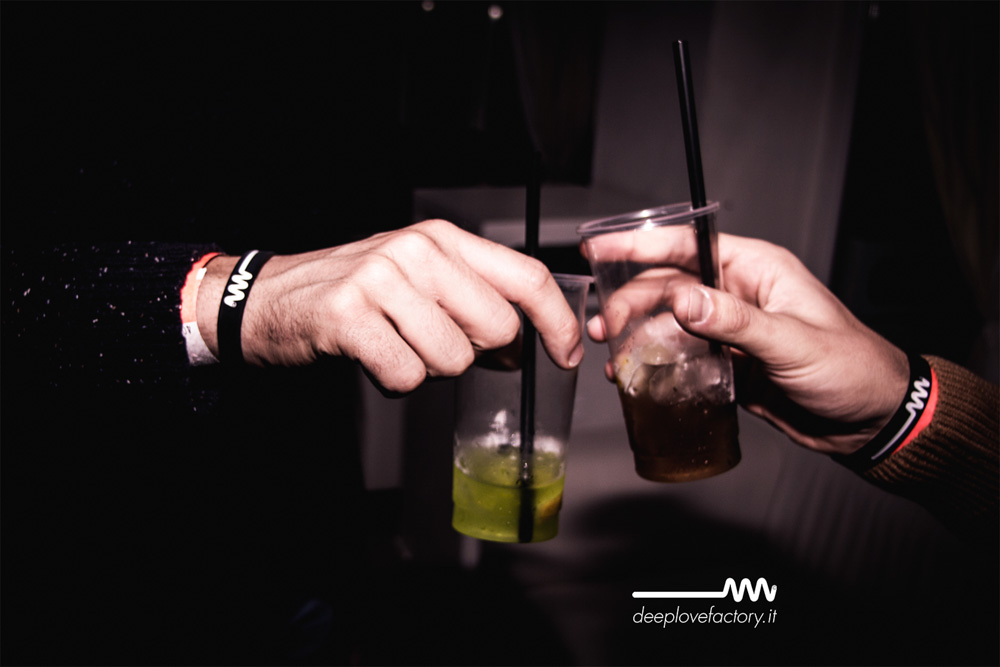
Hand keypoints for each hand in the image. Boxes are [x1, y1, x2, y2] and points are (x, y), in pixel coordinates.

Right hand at [199, 219, 584, 392]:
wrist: (269, 297)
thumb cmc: (354, 292)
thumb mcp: (418, 278)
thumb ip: (472, 299)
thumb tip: (524, 346)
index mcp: (443, 239)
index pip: (527, 276)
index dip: (558, 320)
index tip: (569, 353)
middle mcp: (417, 251)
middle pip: (498, 327)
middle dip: (477, 355)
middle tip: (435, 344)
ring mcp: (382, 280)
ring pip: (454, 359)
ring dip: (429, 370)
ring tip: (396, 346)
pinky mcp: (350, 316)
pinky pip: (407, 376)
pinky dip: (394, 382)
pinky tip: (372, 358)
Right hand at [585, 233, 908, 454]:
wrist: (869, 421)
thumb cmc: (851, 369)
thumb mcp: (793, 342)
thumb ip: (736, 322)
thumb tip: (683, 301)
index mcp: (756, 270)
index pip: (687, 245)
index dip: (639, 244)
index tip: (597, 245)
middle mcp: (737, 294)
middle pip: (667, 286)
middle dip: (628, 302)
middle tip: (601, 327)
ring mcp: (729, 330)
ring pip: (667, 324)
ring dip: (636, 336)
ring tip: (610, 356)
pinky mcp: (725, 364)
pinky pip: (679, 357)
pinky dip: (654, 365)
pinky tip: (635, 378)